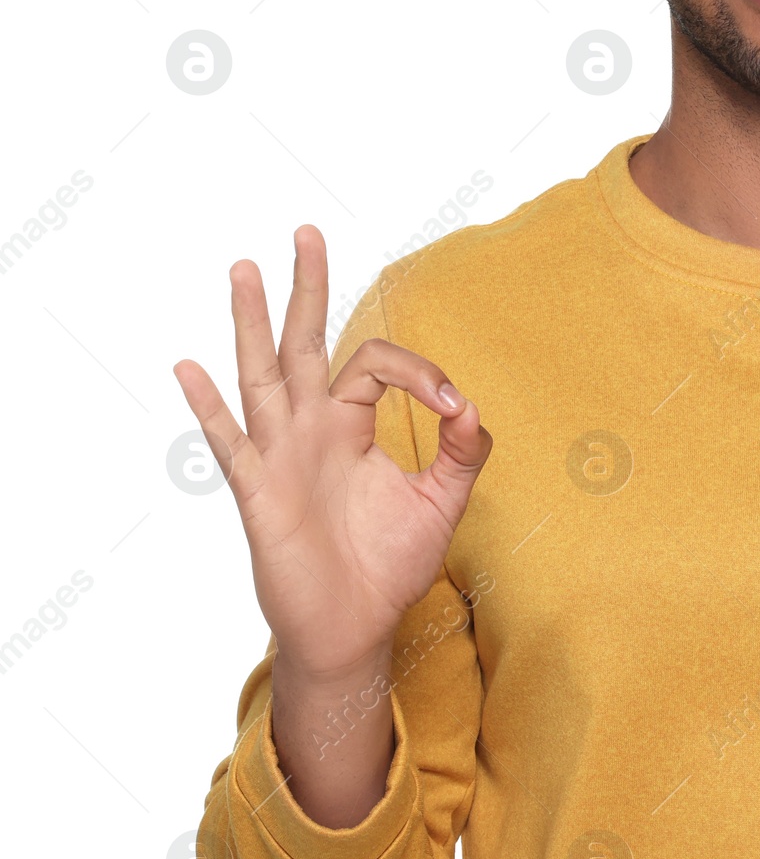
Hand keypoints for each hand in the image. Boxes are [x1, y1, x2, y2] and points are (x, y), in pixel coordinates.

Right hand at [173, 224, 492, 682]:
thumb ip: (464, 452)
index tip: (454, 409)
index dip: (420, 374)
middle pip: (306, 342)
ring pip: (262, 373)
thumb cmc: (389, 564)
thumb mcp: (443, 501)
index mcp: (352, 423)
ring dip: (251, 321)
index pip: (377, 365)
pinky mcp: (259, 492)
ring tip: (243, 268)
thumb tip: (471, 405)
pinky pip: (231, 442)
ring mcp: (280, 455)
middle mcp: (311, 428)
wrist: (355, 627)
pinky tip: (188, 366)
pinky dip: (209, 405)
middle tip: (306, 232)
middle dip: (308, 287)